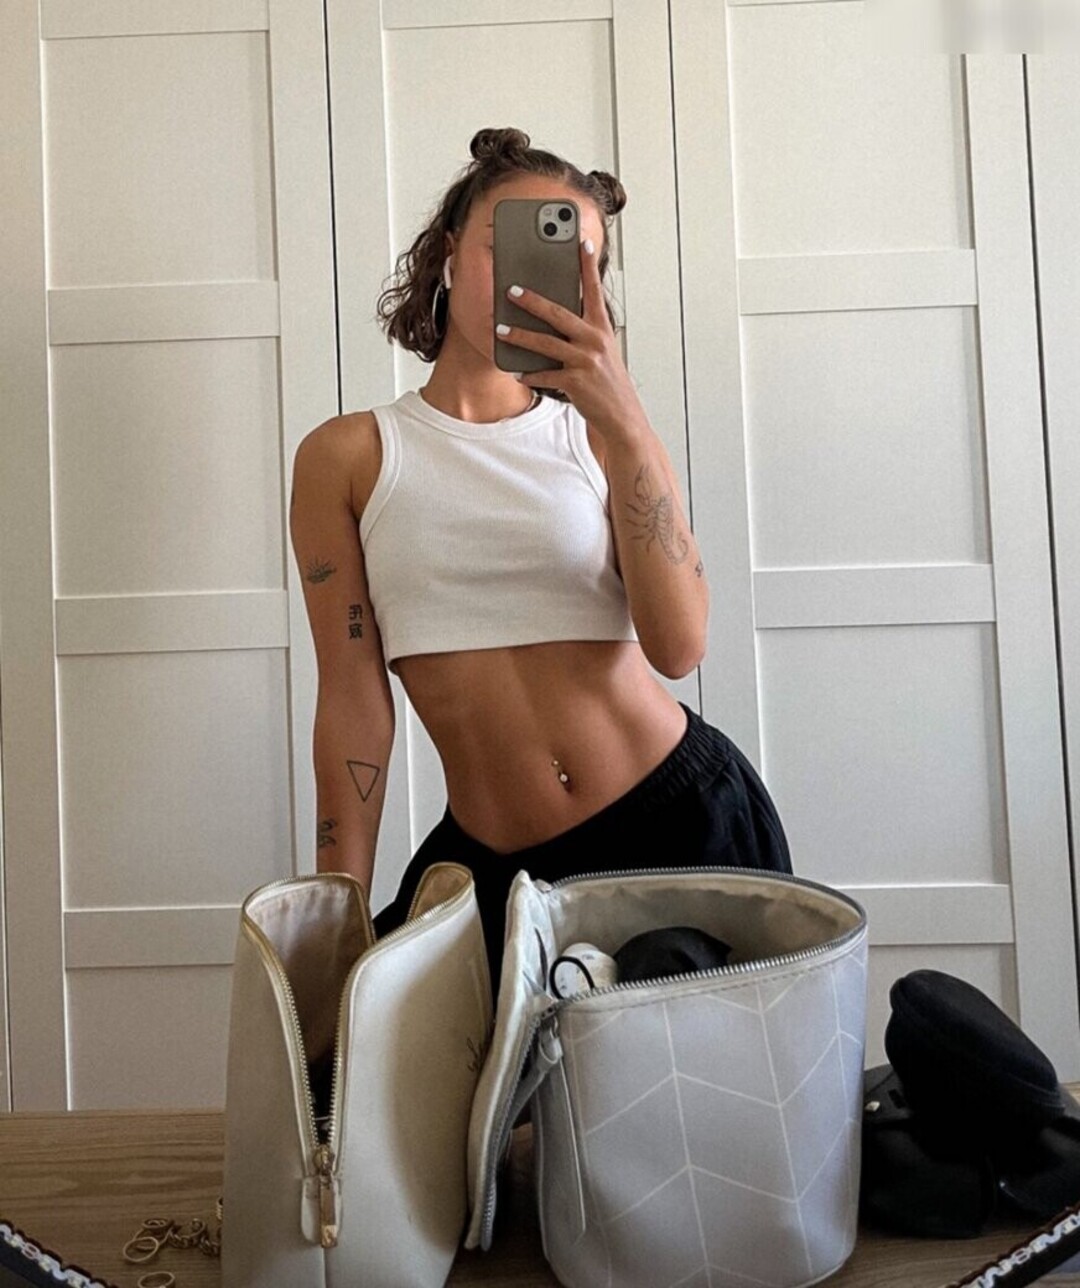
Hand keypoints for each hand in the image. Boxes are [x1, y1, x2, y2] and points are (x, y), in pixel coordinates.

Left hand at [497, 238, 646, 440]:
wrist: (622, 417)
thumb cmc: (609, 383)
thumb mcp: (602, 352)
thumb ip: (582, 333)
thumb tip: (554, 319)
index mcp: (602, 328)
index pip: (594, 290)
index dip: (587, 266)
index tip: (580, 242)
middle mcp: (595, 341)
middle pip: (558, 313)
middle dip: (532, 300)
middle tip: (512, 289)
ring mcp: (585, 361)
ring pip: (545, 343)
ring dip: (520, 336)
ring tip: (502, 330)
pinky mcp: (575, 382)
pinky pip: (544, 375)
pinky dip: (529, 374)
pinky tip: (516, 371)